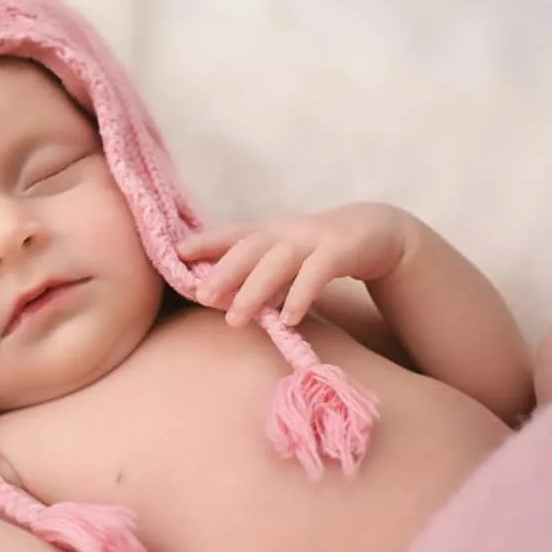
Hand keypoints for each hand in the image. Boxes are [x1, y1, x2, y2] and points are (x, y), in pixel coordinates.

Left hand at [176, 202, 411, 326]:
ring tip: (235, 320)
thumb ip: (256, 276)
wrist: (376, 232)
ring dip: (255, 290)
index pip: (231, 234)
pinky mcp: (341, 251)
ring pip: (278, 261)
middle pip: (249, 247)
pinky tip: (287, 319)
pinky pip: (318, 273)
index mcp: (268, 232)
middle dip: (223, 272)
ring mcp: (313, 239)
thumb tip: (218, 299)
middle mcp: (286, 232)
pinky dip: (300, 295)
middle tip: (201, 297)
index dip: (203, 241)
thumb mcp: (284, 260)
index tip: (175, 253)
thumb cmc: (317, 252)